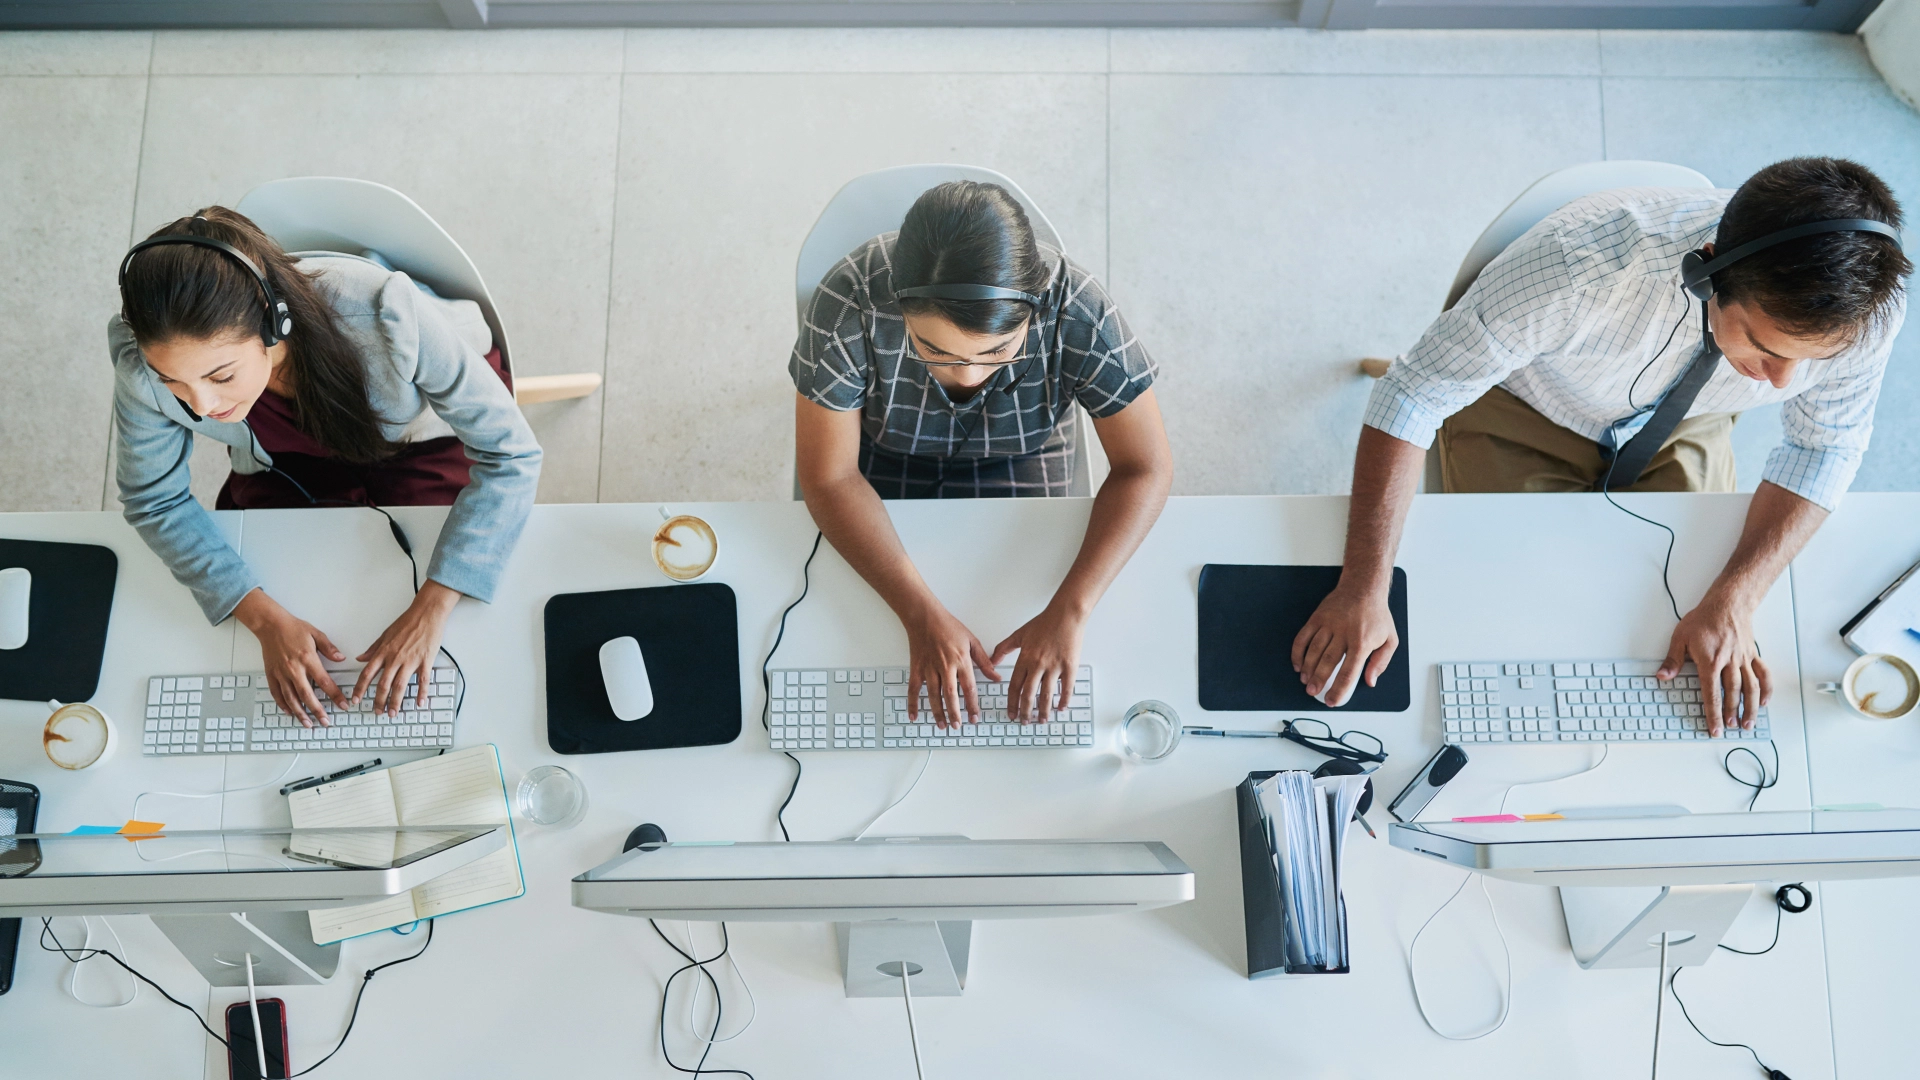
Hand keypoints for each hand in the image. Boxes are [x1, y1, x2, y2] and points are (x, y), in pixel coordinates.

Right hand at [233, 589, 347, 727]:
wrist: (270, 625)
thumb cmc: (293, 628)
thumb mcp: (316, 634)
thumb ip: (329, 648)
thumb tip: (341, 659)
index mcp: (307, 659)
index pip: (325, 682)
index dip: (335, 695)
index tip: (343, 705)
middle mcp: (294, 669)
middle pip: (307, 695)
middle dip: (317, 711)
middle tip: (325, 722)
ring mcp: (281, 673)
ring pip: (291, 698)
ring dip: (300, 713)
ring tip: (308, 724)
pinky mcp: (271, 674)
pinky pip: (276, 693)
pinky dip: (283, 705)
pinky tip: (290, 712)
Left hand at [354, 581, 460, 715]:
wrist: (426, 613)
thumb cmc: (407, 622)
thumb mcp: (385, 634)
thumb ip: (373, 649)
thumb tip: (360, 658)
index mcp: (384, 652)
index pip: (367, 674)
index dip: (360, 689)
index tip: (355, 699)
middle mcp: (395, 658)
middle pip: (383, 685)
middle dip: (379, 701)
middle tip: (377, 712)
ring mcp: (411, 661)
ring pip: (400, 686)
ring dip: (396, 702)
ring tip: (393, 713)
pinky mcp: (425, 661)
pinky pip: (423, 681)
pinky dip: (421, 693)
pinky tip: (419, 703)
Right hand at [904, 603, 996, 728]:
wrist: (925, 617)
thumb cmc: (948, 626)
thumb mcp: (972, 641)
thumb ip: (984, 661)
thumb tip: (996, 676)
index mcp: (960, 661)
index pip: (969, 688)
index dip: (972, 705)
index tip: (974, 717)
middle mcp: (945, 667)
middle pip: (950, 695)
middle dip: (955, 713)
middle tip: (958, 726)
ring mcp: (929, 669)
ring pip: (933, 695)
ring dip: (938, 712)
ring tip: (942, 725)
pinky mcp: (917, 668)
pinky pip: (913, 689)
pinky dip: (912, 703)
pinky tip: (914, 715)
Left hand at [991, 603, 1087, 723]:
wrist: (1066, 614)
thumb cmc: (1044, 622)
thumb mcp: (1020, 634)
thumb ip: (1004, 648)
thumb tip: (992, 660)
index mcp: (1025, 658)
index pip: (1015, 686)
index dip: (1012, 703)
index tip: (1011, 713)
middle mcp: (1038, 664)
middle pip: (1029, 694)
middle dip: (1025, 711)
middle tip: (1024, 722)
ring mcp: (1055, 666)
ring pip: (1047, 694)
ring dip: (1043, 710)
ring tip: (1042, 720)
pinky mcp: (1070, 666)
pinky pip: (1067, 688)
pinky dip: (1064, 700)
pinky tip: (1061, 708)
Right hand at [1291, 580, 1398, 706]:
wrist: (1363, 587)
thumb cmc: (1377, 615)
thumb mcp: (1390, 639)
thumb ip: (1381, 662)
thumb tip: (1370, 681)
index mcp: (1362, 642)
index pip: (1349, 672)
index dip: (1339, 689)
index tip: (1332, 700)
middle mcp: (1344, 633)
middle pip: (1327, 662)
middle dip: (1318, 680)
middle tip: (1313, 692)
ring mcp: (1328, 624)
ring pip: (1313, 651)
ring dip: (1307, 668)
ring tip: (1305, 681)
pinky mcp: (1317, 618)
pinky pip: (1303, 637)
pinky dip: (1298, 652)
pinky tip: (1297, 664)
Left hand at [1659, 590, 1769, 736]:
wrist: (1727, 604)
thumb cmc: (1703, 619)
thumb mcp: (1680, 637)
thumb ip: (1673, 660)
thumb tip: (1662, 676)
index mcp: (1710, 661)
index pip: (1711, 693)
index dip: (1713, 713)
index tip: (1715, 728)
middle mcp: (1729, 662)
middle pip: (1732, 693)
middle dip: (1731, 713)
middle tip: (1730, 728)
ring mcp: (1743, 659)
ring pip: (1751, 687)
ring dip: (1750, 707)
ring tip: (1748, 723)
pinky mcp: (1752, 655)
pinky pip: (1763, 674)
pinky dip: (1766, 689)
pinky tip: (1765, 702)